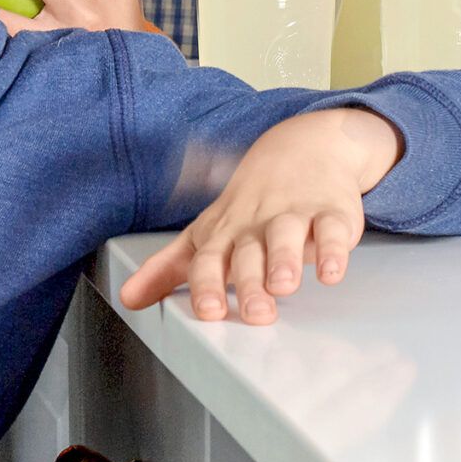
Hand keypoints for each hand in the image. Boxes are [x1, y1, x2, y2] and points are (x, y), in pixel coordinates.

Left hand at [118, 108, 400, 324]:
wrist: (301, 148)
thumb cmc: (249, 204)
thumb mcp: (207, 232)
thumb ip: (169, 267)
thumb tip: (128, 298)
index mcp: (224, 232)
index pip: (209, 258)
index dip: (207, 283)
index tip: (208, 310)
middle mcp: (256, 223)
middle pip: (249, 253)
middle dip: (250, 283)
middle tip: (255, 313)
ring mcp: (293, 214)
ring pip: (286, 236)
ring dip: (284, 261)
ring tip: (283, 286)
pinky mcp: (331, 212)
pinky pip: (331, 229)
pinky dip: (332, 250)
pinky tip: (330, 272)